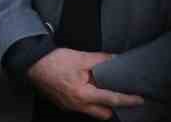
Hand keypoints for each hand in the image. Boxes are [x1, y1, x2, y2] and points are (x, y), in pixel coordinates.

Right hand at [27, 49, 142, 119]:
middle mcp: (77, 105)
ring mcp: (69, 106)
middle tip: (119, 96)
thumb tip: (116, 59)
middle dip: (112, 107)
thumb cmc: (53, 61)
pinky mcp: (62, 103)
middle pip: (103, 114)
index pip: (112, 99)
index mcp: (84, 94)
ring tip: (102, 92)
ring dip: (99, 105)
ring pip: (91, 112)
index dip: (128, 100)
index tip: (140, 99)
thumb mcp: (79, 57)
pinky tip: (86, 90)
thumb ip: (100, 60)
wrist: (30, 63)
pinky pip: (80, 107)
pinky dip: (87, 101)